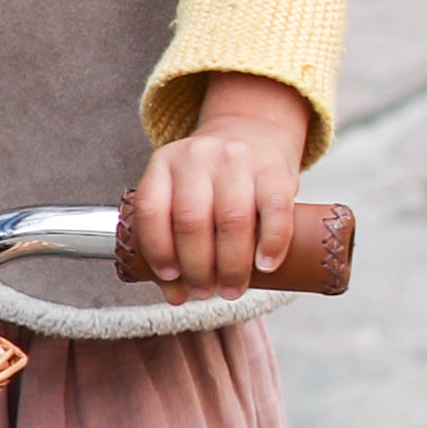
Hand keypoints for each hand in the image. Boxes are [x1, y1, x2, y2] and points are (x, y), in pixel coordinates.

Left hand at [131, 73, 310, 302]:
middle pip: (191, 222)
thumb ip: (174, 238)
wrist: (253, 129)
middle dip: (197, 268)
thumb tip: (176, 297)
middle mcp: (197, 158)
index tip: (171, 279)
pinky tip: (266, 266)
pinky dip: (271, 244)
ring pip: (232, 220)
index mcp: (164, 164)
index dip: (157, 250)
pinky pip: (275, 210)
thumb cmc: (212, 179)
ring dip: (232, 265)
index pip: (151, 211)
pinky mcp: (274, 169)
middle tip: (204, 293)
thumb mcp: (182, 193)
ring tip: (232, 290)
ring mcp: (237, 160)